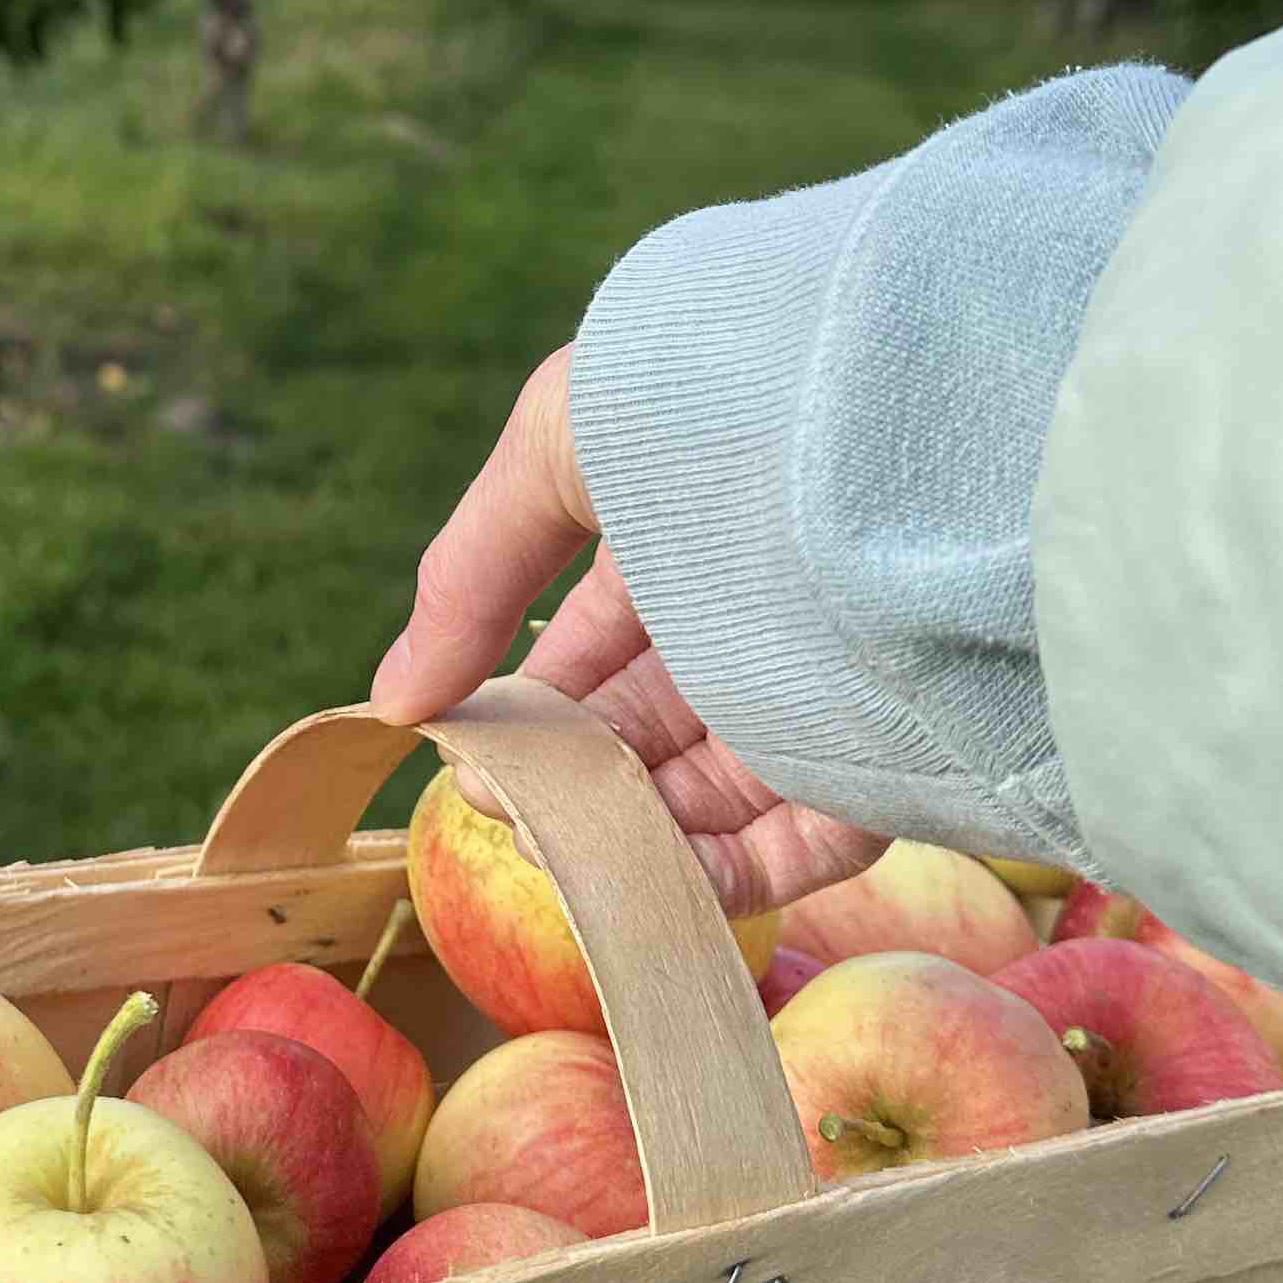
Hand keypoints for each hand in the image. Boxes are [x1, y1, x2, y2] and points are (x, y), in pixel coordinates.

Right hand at [368, 346, 885, 913]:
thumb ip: (468, 578)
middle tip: (511, 811)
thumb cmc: (709, 394)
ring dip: (631, 838)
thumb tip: (394, 703)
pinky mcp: (888, 754)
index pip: (587, 652)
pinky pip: (805, 843)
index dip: (522, 709)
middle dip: (566, 781)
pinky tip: (652, 888)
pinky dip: (724, 878)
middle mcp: (751, 616)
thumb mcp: (556, 449)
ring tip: (564, 854)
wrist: (882, 402)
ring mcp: (820, 689)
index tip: (466, 753)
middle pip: (642, 732)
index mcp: (682, 535)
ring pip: (713, 796)